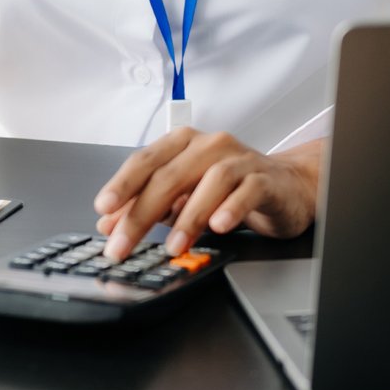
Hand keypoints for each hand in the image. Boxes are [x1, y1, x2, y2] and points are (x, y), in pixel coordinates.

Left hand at [92, 128, 324, 261]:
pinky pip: (247, 190)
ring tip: (173, 245)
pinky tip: (218, 227)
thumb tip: (110, 224)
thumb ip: (148, 206)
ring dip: (188, 216)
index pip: (145, 161)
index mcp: (183, 144)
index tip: (104, 209)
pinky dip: (231, 208)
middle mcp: (209, 145)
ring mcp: (239, 159)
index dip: (122, 185)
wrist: (285, 186)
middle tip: (125, 244)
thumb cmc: (230, 188)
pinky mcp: (265, 179)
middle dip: (143, 213)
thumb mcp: (183, 196)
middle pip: (170, 174)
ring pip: (210, 181)